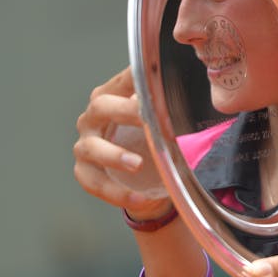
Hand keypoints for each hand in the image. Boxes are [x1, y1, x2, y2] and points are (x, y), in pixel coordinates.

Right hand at [73, 67, 170, 218]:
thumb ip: (167, 108)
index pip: (123, 81)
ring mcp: (85, 145)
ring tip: (138, 165)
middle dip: (124, 112)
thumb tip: (193, 97)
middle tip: (146, 118)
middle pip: (100, 106)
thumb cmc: (149, 140)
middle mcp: (93, 118)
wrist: (142, 178)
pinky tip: (139, 198)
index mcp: (112, 97)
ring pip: (91, 148)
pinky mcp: (84, 172)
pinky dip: (117, 192)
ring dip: (114, 155)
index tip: (154, 80)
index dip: (136, 78)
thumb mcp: (160, 122)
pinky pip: (95, 183)